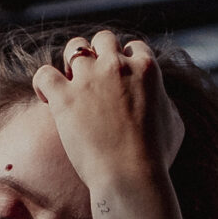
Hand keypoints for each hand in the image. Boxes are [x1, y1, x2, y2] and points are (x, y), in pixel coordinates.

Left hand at [31, 30, 183, 195]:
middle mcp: (116, 65)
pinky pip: (45, 74)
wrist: (131, 178)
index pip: (133, 47)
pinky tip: (46, 97)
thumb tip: (162, 99)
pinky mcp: (65, 97)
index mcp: (146, 68)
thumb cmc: (156, 159)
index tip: (120, 81)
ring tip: (71, 85)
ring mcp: (89, 78)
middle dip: (98, 55)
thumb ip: (166, 102)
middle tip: (94, 81)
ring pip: (74, 47)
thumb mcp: (174, 124)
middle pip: (103, 39)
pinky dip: (43, 82)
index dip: (125, 62)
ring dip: (71, 62)